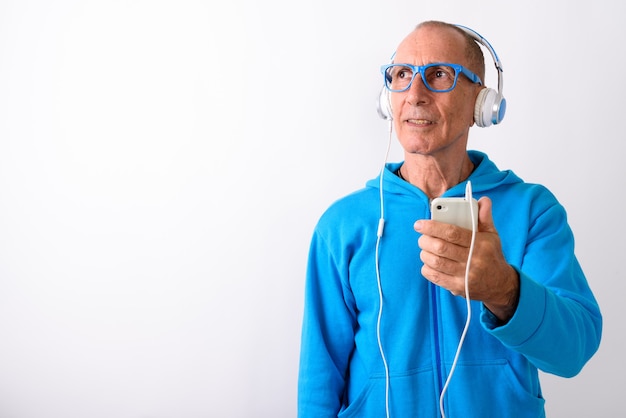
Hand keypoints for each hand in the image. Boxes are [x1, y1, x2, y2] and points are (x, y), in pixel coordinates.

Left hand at [415, 196, 518, 322]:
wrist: (501, 285)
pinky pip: (435, 277)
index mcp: (480, 244)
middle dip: (425, 240)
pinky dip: (427, 268)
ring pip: (436, 262)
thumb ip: (485, 218)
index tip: (419, 224)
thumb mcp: (492, 236)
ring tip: (425, 248)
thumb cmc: (492, 256)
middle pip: (441, 248)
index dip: (433, 227)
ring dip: (425, 253)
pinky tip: (429, 262)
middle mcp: (472, 260)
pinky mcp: (458, 288)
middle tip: (422, 237)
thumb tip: (483, 200)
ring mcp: (465, 276)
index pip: (452, 233)